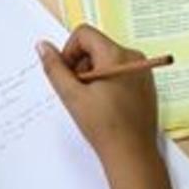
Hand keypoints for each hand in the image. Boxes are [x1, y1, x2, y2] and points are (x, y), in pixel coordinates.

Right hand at [37, 24, 158, 165]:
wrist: (132, 154)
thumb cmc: (105, 127)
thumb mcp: (72, 96)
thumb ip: (55, 68)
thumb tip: (43, 46)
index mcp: (117, 55)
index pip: (84, 34)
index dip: (69, 52)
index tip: (67, 75)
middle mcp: (134, 57)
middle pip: (96, 46)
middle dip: (81, 65)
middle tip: (78, 92)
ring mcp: (142, 71)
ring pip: (107, 60)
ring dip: (93, 75)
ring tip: (91, 102)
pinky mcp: (145, 85)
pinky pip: (120, 72)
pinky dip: (107, 83)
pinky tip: (105, 106)